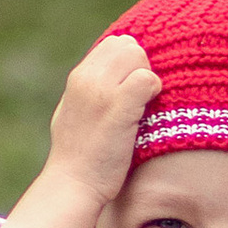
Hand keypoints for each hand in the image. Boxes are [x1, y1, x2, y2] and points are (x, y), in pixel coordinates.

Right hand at [0, 33, 159, 227]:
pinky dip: (154, 92)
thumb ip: (91, 91)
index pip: (115, 44)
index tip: (132, 90)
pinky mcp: (118, 106)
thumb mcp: (76, 113)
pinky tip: (146, 113)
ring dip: (147, 79)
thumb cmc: (80, 156)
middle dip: (140, 67)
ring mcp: (102, 90)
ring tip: (140, 109)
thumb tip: (110, 78)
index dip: (130, 63)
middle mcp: (87, 77)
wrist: (73, 183)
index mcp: (78, 78)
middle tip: (139, 100)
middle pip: (128, 45)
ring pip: (139, 56)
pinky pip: (148, 79)